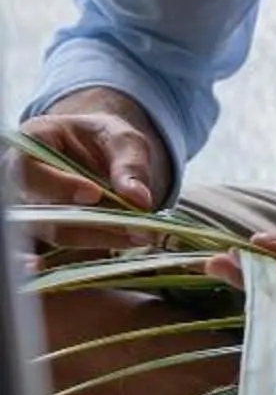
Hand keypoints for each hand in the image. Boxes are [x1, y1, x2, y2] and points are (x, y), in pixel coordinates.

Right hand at [13, 92, 171, 244]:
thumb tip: (139, 199)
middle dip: (88, 223)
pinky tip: (111, 256)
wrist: (99, 151)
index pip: (29, 171)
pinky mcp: (47, 234)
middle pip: (40, 212)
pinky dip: (88, 253)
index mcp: (30, 145)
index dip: (59, 186)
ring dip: (97, 240)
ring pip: (53, 235)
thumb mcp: (122, 138)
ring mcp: (29, 212)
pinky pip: (60, 252)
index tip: (94, 194)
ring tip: (138, 238)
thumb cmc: (103, 139)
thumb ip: (129, 164)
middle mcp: (18, 183)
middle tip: (134, 227)